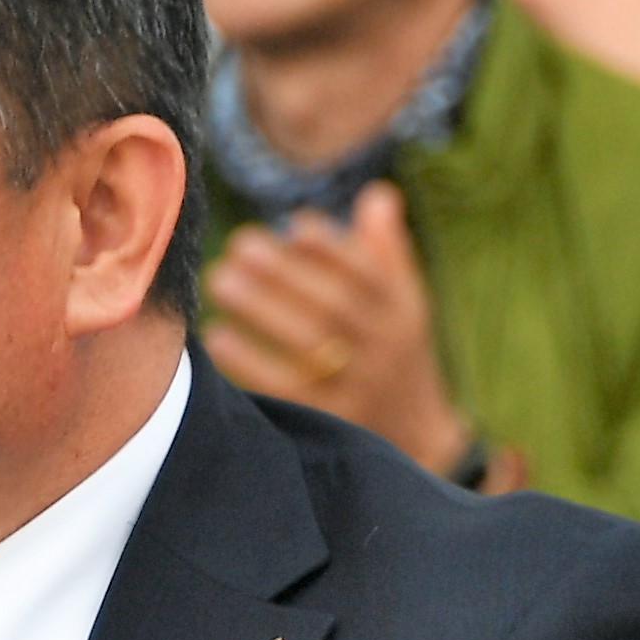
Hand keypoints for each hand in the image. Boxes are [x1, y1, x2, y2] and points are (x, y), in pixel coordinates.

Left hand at [206, 183, 477, 473]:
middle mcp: (385, 350)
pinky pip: (287, 389)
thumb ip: (387, 253)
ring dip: (261, 308)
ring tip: (220, 279)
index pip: (371, 274)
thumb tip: (377, 195)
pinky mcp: (331, 423)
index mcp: (402, 313)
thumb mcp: (405, 307)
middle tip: (239, 245)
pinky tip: (218, 336)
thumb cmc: (396, 360)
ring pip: (311, 344)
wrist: (420, 444)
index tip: (292, 225)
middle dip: (285, 271)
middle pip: (336, 305)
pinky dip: (250, 361)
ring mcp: (359, 389)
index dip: (333, 247)